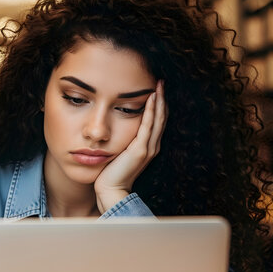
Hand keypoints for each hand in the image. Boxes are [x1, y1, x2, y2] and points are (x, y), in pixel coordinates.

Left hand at [94, 80, 167, 212]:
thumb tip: (115, 126)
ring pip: (158, 119)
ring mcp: (148, 148)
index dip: (158, 105)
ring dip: (159, 101)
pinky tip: (152, 98)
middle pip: (161, 118)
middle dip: (162, 99)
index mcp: (148, 146)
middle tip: (161, 81)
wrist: (110, 190)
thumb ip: (122, 140)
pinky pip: (148, 125)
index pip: (157, 121)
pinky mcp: (140, 149)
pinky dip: (151, 111)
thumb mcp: (119, 152)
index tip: (156, 89)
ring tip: (159, 85)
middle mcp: (152, 146)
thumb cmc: (110, 173)